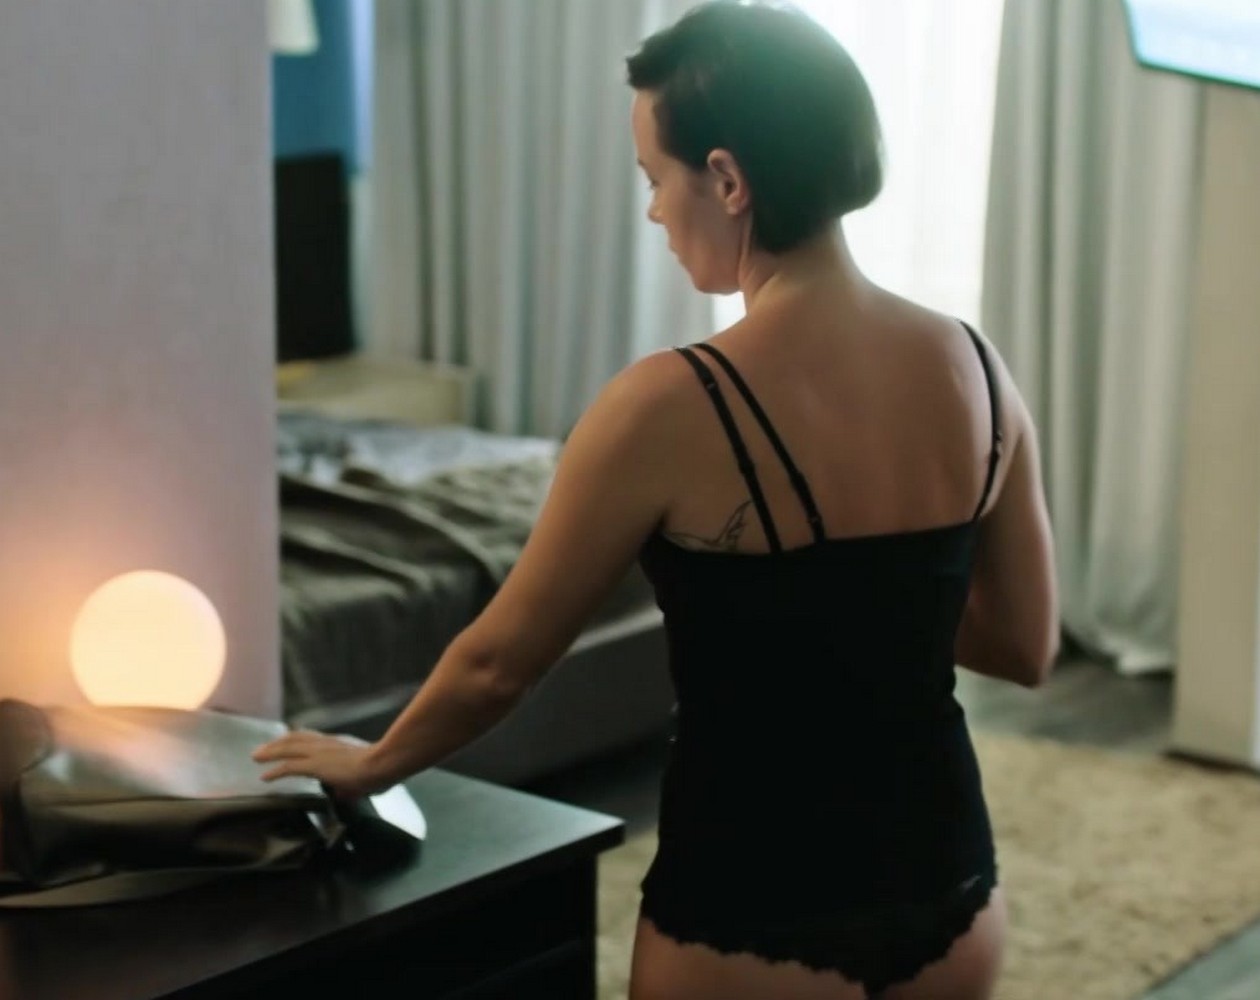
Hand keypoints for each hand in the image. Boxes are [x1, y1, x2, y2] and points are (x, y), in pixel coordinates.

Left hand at [252, 730, 389, 800]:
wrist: (382, 764)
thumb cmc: (379, 769)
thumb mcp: (362, 774)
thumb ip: (350, 782)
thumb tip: (344, 792)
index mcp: (337, 744)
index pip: (310, 738)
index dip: (295, 739)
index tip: (284, 741)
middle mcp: (325, 744)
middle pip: (294, 738)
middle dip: (277, 743)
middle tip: (262, 749)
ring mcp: (319, 753)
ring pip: (287, 748)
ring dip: (270, 752)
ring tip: (256, 757)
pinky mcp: (315, 765)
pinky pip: (289, 767)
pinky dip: (275, 770)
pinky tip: (265, 776)